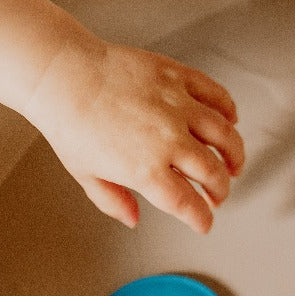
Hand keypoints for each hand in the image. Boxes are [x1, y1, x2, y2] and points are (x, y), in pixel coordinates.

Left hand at [25, 37, 244, 233]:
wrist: (59, 73)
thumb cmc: (67, 120)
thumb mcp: (85, 173)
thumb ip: (112, 201)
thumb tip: (132, 218)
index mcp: (146, 169)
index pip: (188, 204)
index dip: (202, 218)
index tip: (204, 222)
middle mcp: (168, 139)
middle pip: (213, 172)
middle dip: (221, 190)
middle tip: (219, 193)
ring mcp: (176, 106)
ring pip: (224, 135)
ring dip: (235, 154)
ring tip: (234, 162)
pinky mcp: (177, 78)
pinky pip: (215, 95)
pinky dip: (228, 109)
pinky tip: (230, 119)